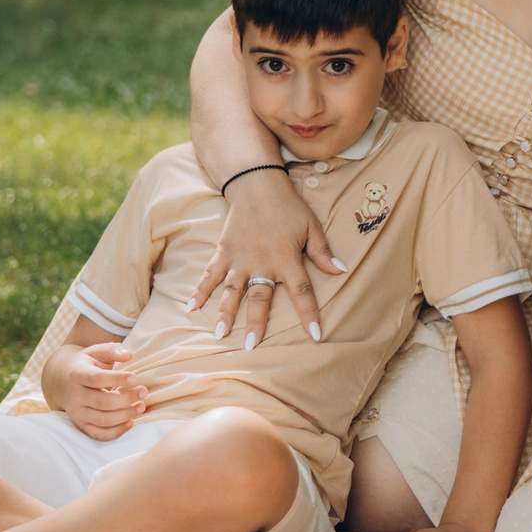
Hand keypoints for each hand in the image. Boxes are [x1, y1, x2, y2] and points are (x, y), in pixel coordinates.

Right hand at [56, 344, 144, 441]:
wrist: (62, 381)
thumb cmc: (86, 364)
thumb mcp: (96, 351)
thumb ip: (113, 350)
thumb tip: (129, 355)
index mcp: (77, 375)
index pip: (96, 379)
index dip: (117, 379)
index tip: (135, 377)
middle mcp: (75, 396)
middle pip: (102, 402)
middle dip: (127, 398)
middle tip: (144, 391)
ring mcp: (76, 412)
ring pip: (102, 420)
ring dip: (125, 415)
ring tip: (141, 406)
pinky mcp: (81, 425)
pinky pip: (98, 434)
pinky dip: (116, 432)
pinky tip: (131, 422)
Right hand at [187, 168, 345, 347]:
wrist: (257, 184)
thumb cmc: (288, 206)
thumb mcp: (311, 226)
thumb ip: (323, 252)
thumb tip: (341, 272)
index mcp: (286, 258)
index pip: (301, 291)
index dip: (309, 314)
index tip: (315, 335)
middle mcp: (261, 263)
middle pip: (259, 298)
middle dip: (256, 323)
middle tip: (251, 347)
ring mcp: (239, 258)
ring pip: (231, 290)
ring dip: (224, 312)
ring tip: (219, 334)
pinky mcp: (223, 252)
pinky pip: (210, 274)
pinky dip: (199, 289)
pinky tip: (190, 307)